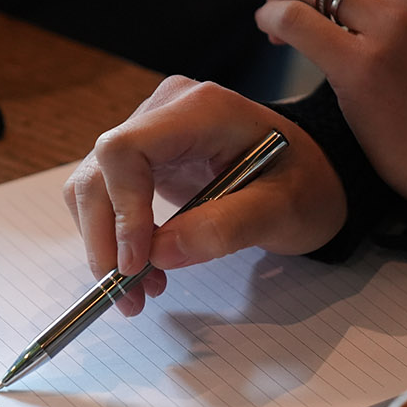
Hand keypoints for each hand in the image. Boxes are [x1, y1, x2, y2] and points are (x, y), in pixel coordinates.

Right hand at [63, 77, 345, 315]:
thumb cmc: (306, 186)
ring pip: (93, 187)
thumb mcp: (282, 211)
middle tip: (128, 296)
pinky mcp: (145, 158)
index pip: (125, 149)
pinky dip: (116, 240)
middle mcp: (165, 112)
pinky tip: (146, 270)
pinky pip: (107, 196)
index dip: (120, 208)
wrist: (312, 179)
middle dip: (106, 240)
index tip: (135, 264)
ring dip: (105, 246)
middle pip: (100, 171)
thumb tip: (157, 254)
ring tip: (139, 292)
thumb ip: (225, 228)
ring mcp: (151, 132)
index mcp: (201, 110)